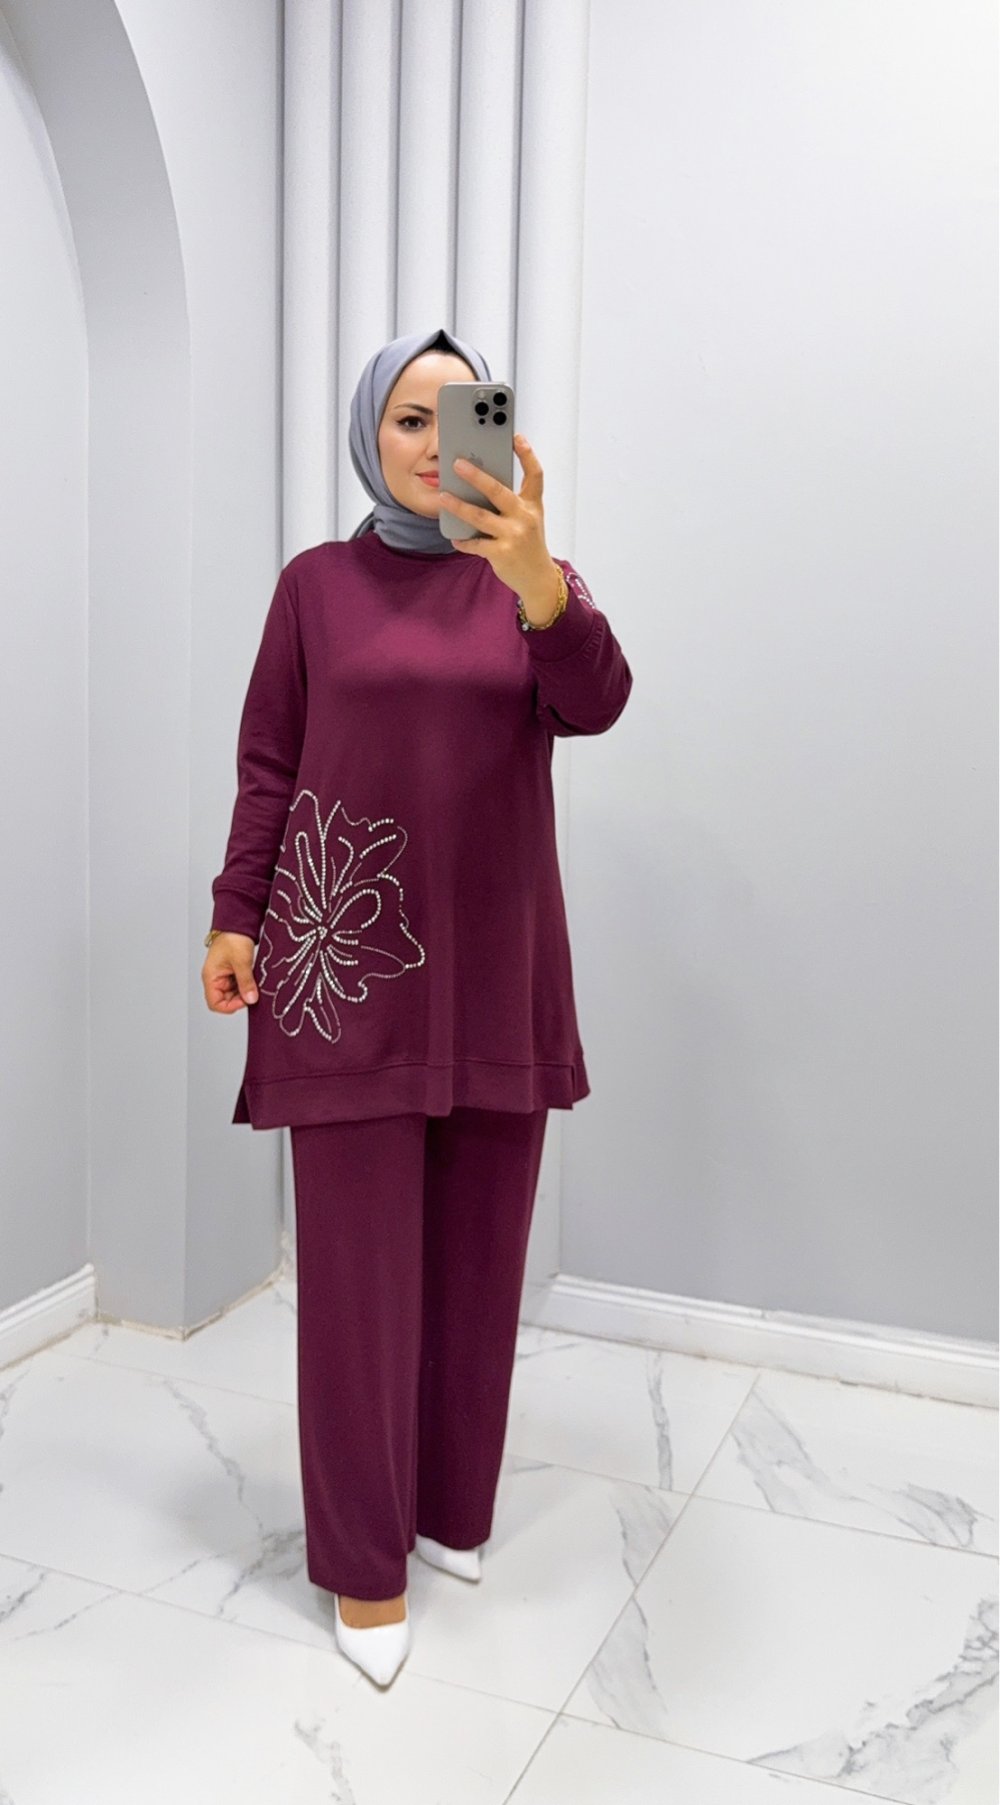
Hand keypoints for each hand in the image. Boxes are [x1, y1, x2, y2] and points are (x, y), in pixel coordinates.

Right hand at [201, 932, 258, 1012]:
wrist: (238, 922)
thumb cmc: (233, 937)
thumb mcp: (241, 962)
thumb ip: (246, 983)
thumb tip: (251, 999)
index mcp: (210, 977)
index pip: (215, 1003)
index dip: (230, 1006)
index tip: (245, 1001)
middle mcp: (215, 978)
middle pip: (225, 1000)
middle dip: (239, 999)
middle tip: (253, 992)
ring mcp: (224, 975)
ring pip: (233, 993)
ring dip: (244, 992)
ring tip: (254, 984)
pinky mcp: (232, 972)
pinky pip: (239, 985)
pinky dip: (247, 985)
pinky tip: (254, 980)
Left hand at [438, 434, 556, 602]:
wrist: (538, 579)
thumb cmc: (529, 544)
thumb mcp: (528, 519)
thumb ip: (511, 503)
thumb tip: (479, 486)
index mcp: (533, 505)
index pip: (535, 475)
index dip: (527, 455)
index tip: (516, 437)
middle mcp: (525, 518)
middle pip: (499, 491)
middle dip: (477, 476)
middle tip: (458, 464)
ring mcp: (514, 535)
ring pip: (480, 517)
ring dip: (458, 506)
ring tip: (443, 496)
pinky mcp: (502, 553)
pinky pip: (476, 544)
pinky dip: (463, 541)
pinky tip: (454, 537)